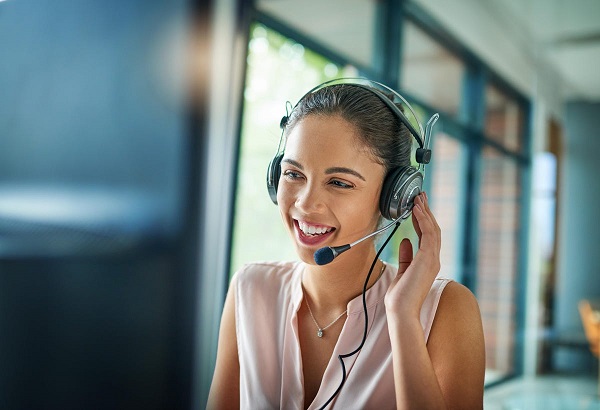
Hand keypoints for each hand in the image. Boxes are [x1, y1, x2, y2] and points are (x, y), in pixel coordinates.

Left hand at [384, 192, 440, 317]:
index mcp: (428, 262)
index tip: (417, 206)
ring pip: (432, 229)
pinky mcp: (428, 259)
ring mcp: (432, 259)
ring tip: (418, 198)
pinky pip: (428, 234)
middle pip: (433, 229)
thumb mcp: (402, 270)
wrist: (401, 310)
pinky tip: (417, 210)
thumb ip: (406, 255)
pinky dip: (423, 220)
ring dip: (425, 212)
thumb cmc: (401, 296)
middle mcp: (433, 259)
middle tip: (420, 196)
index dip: (423, 219)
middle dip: (426, 211)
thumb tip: (406, 240)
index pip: (428, 236)